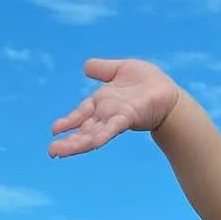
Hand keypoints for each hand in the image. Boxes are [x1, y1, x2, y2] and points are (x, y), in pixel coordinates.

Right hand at [48, 59, 180, 157]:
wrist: (168, 94)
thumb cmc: (148, 83)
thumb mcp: (121, 69)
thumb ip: (103, 69)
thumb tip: (85, 66)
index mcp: (102, 102)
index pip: (81, 113)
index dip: (68, 121)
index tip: (54, 130)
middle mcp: (106, 113)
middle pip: (83, 129)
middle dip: (68, 141)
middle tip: (51, 152)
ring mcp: (115, 118)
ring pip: (91, 134)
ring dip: (76, 144)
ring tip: (60, 153)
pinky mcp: (127, 118)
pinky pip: (110, 128)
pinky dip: (100, 135)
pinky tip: (90, 142)